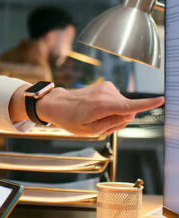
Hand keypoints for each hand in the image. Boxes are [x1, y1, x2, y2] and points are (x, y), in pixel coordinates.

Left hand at [11, 82, 163, 135]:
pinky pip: (117, 102)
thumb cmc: (69, 119)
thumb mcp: (89, 130)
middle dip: (118, 121)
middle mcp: (107, 93)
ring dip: (113, 115)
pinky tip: (96, 111)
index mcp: (102, 105)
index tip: (160, 100)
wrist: (57, 104)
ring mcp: (107, 88)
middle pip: (127, 112)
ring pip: (123, 107)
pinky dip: (110, 108)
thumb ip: (111, 124)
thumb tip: (129, 115)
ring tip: (94, 118)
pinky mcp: (107, 86)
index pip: (129, 106)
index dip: (147, 105)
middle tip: (99, 126)